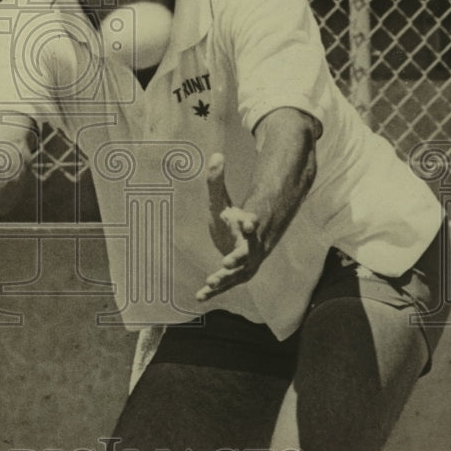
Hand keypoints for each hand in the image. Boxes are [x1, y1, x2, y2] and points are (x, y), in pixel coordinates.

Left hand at [197, 153, 263, 301]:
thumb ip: (217, 180)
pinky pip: (225, 284)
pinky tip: (198, 296)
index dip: (251, 223)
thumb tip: (215, 154)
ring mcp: (245, 264)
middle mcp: (250, 247)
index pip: (252, 224)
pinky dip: (212, 290)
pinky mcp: (235, 276)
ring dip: (224, 278)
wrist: (239, 240)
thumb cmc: (230, 219)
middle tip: (228, 260)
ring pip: (236, 273)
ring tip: (211, 281)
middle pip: (248, 253)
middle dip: (239, 257)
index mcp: (248, 226)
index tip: (248, 222)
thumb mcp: (221, 199)